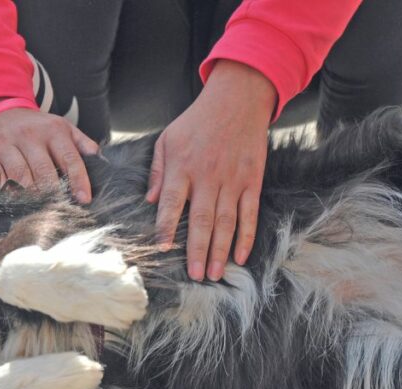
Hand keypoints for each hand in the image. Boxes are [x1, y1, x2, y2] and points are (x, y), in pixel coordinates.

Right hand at [0, 100, 99, 201]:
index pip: (69, 158)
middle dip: (52, 194)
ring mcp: (4, 143)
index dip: (78, 180)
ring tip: (36, 210)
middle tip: (57, 210)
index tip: (84, 200)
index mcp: (53, 130)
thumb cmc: (34, 128)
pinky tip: (10, 199)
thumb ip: (82, 144)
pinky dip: (2, 192)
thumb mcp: (60, 128)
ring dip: (28, 196)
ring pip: (19, 178)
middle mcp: (28, 135)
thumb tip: (102, 162)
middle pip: (43, 172)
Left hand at [147, 60, 275, 280]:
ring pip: (226, 221)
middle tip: (195, 275)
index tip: (162, 247)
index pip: (172, 202)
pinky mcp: (251, 180)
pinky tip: (240, 256)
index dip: (166, 225)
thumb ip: (157, 171)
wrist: (238, 98)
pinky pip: (249, 213)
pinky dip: (246, 236)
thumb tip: (150, 202)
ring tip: (215, 274)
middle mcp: (207, 175)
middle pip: (201, 219)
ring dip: (221, 250)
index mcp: (182, 166)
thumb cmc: (197, 121)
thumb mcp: (167, 139)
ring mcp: (232, 179)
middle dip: (198, 250)